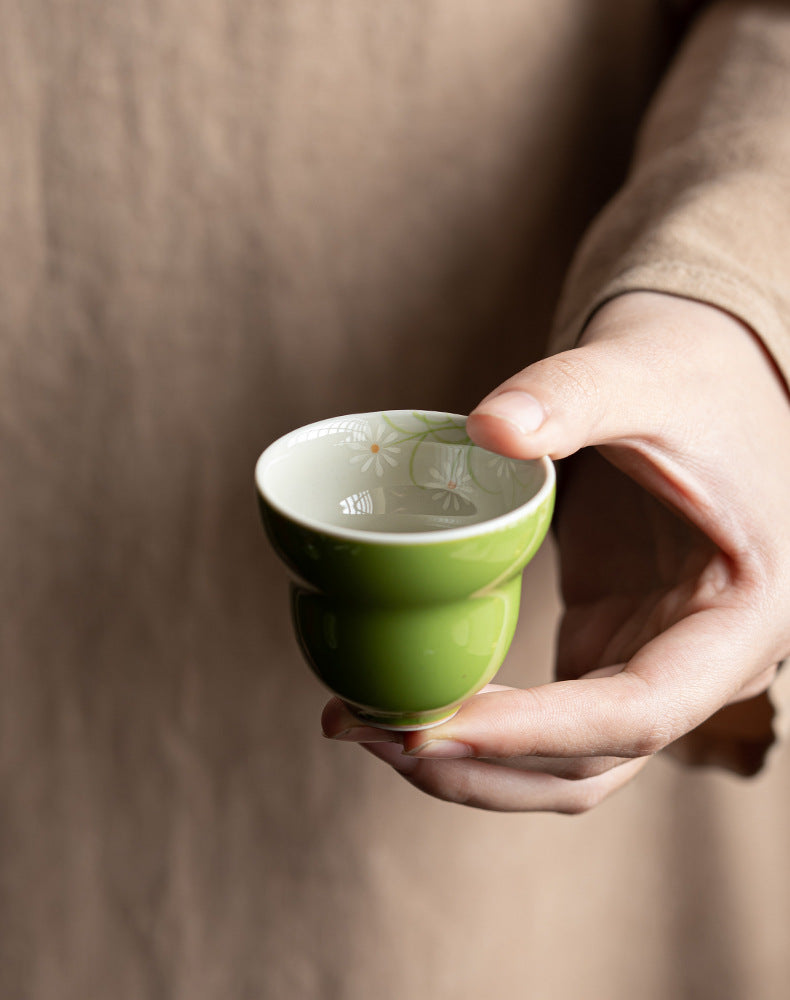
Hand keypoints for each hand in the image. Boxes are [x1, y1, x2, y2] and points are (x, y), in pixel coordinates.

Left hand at [322, 292, 789, 810]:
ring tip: (370, 730)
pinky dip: (480, 729)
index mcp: (743, 617)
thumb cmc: (692, 378)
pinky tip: (411, 705)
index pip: (643, 711)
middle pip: (589, 762)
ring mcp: (650, 665)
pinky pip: (545, 723)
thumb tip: (483, 427)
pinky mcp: (607, 649)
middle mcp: (703, 666)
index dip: (538, 731)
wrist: (702, 384)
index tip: (436, 726)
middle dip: (479, 764)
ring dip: (470, 765)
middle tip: (373, 733)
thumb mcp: (645, 373)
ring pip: (562, 764)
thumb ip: (573, 392)